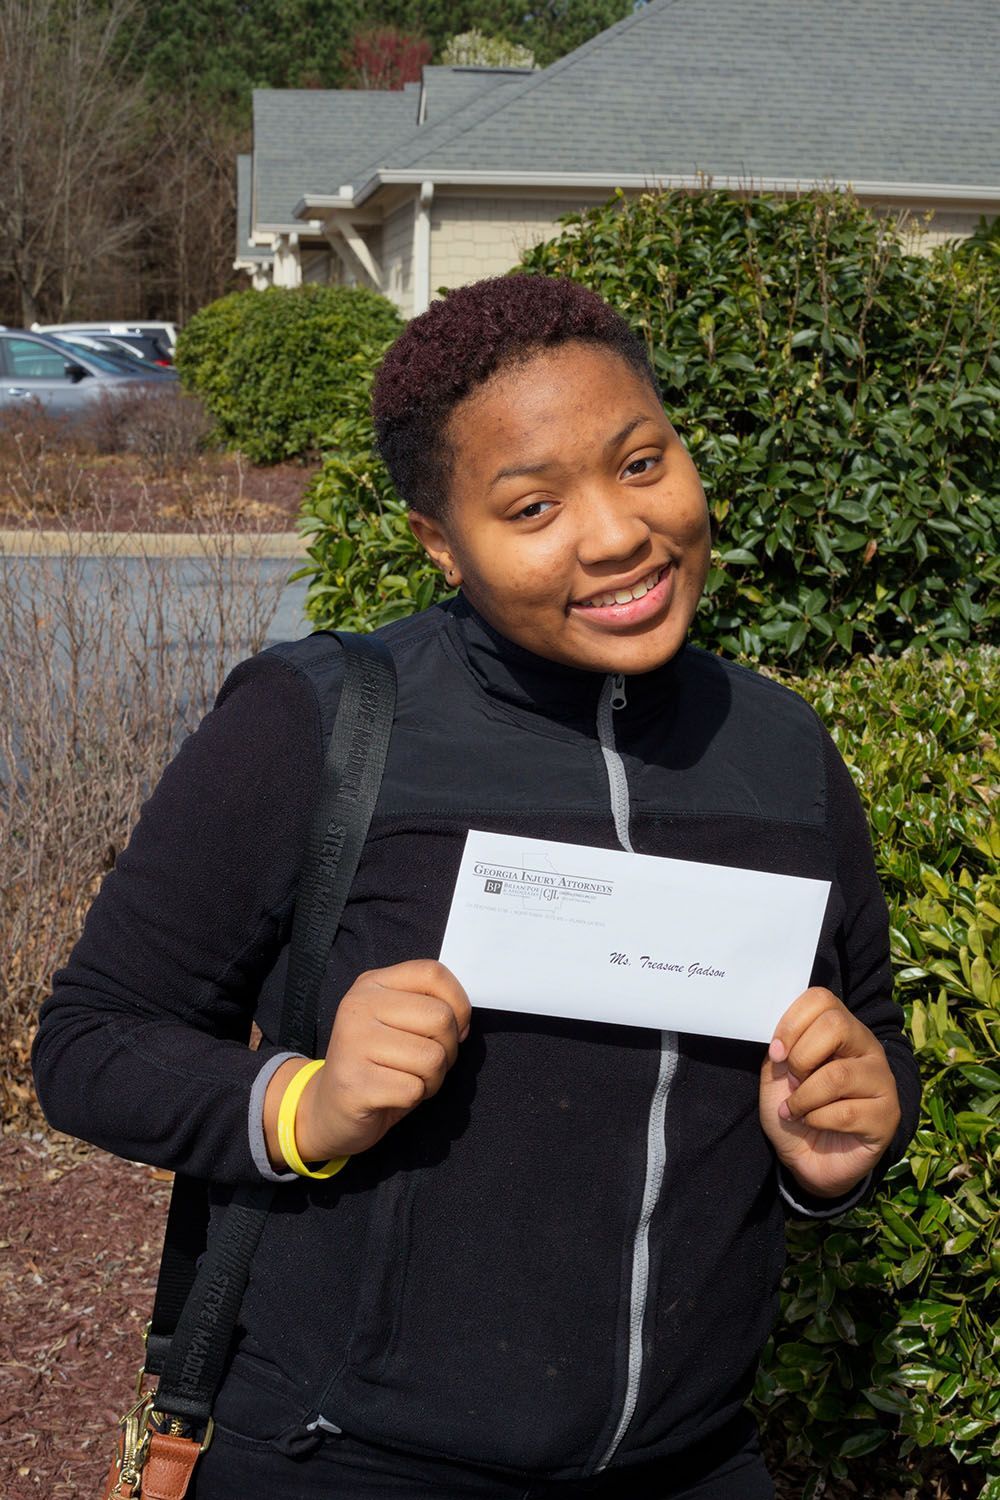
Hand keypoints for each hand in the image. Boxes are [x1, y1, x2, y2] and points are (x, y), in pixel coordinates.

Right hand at [265, 960, 469, 1168]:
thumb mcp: (399, 1022)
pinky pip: (415, 1088)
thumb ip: (428, 1007)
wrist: (327, 1108)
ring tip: (407, 1079)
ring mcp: (353, 1043)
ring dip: (432, 1078)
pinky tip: (393, 1096)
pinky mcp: (355, 1083)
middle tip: (425, 1062)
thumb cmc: (377, 1064)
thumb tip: (463, 1020)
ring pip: (433, 1057)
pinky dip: (415, 1098)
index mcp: (372, 984)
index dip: (459, 1003)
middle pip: (441, 1017)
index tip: (454, 1027)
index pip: (433, 973)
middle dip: (448, 1049)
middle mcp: (358, 1006)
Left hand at [759, 987, 900, 1198]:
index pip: (822, 999)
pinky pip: (846, 1112)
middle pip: (837, 1026)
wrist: (806, 1159)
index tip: (777, 1053)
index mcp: (841, 1029)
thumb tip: (782, 1042)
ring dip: (804, 1097)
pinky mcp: (887, 1116)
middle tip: (793, 1081)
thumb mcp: (777, 1075)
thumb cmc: (794, 1110)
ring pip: (838, 1075)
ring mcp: (882, 1081)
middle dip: (801, 1058)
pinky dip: (817, 1120)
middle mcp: (867, 1048)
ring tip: (796, 1110)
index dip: (791, 1023)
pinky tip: (813, 1124)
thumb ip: (781, 1050)